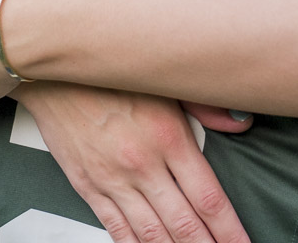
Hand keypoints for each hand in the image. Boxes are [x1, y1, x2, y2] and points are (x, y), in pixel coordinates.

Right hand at [16, 82, 249, 242]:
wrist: (55, 72)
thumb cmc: (115, 73)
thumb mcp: (167, 82)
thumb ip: (207, 106)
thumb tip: (242, 123)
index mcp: (169, 138)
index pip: (208, 198)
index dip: (229, 229)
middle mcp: (143, 166)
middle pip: (184, 224)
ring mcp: (113, 181)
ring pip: (152, 234)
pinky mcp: (88, 187)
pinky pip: (116, 229)